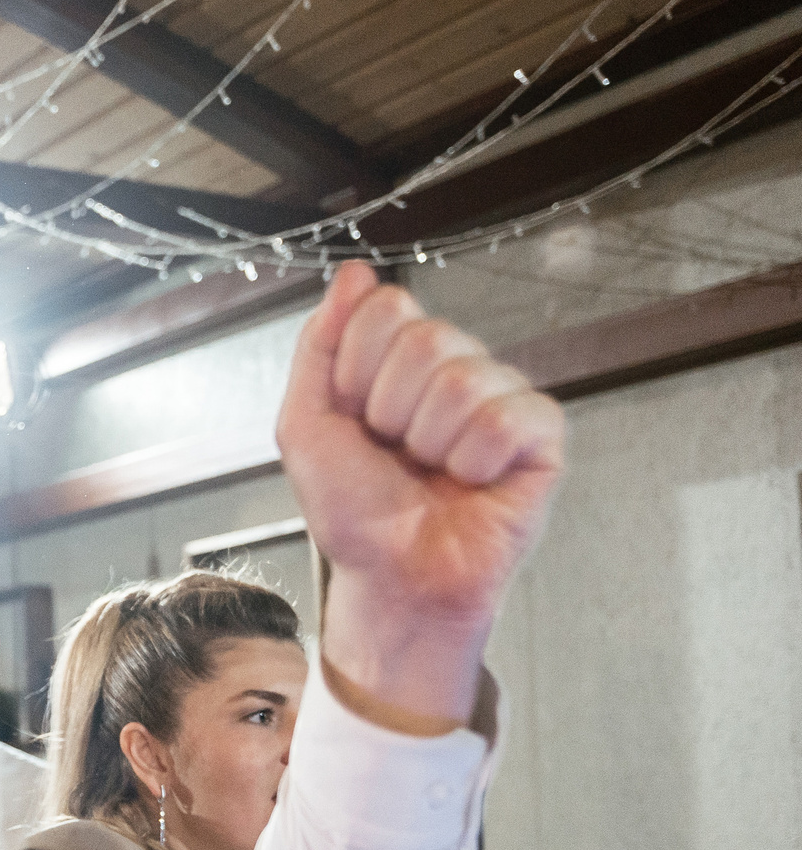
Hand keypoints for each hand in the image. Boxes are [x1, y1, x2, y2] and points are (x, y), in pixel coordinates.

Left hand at [277, 261, 563, 726]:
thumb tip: (353, 273)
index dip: (357, 368)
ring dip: (429, 441)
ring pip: (464, 379)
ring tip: (432, 472)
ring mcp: (501, 397)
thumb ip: (319, 345)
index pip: (386, 307)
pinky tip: (472, 481)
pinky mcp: (541, 435)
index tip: (355, 417)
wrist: (391, 575)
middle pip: (426, 337)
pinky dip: (476, 460)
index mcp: (400, 360)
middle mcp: (455, 368)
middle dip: (390, 409)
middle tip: (395, 452)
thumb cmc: (354, 510)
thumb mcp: (307, 426)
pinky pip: (510, 416)